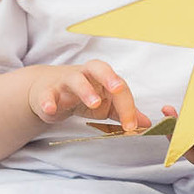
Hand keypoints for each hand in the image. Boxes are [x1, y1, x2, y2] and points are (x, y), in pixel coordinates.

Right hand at [26, 60, 150, 132]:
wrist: (48, 91)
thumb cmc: (83, 95)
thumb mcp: (106, 104)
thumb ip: (124, 112)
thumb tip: (147, 123)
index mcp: (102, 76)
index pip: (119, 87)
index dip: (127, 106)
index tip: (130, 126)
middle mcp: (85, 74)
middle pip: (98, 68)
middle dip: (109, 77)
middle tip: (117, 89)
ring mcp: (65, 82)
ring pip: (75, 79)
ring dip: (85, 90)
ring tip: (94, 103)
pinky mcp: (47, 92)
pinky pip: (47, 94)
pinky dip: (48, 101)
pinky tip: (51, 109)